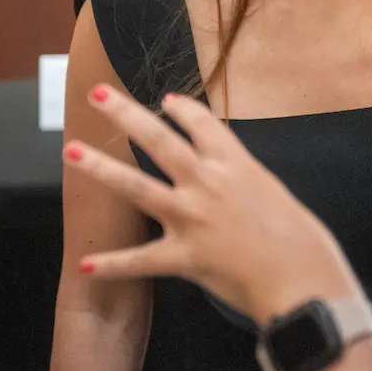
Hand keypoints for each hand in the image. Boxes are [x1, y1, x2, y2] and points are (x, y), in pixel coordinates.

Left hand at [63, 86, 361, 323]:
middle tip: (98, 93)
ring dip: (101, 169)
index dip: (180, 108)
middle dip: (125, 114)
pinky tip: (87, 265)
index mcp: (235, 163)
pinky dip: (113, 264)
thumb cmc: (300, 238)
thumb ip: (244, 180)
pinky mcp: (184, 256)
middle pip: (159, 139)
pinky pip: (141, 260)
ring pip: (137, 187)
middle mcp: (208, 182)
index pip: (201, 123)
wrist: (300, 277)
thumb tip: (230, 177)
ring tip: (71, 151)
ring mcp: (191, 217)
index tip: (164, 100)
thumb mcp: (273, 191)